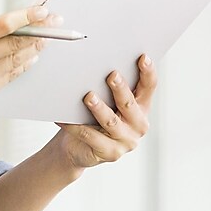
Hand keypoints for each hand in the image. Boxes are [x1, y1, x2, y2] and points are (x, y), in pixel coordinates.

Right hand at [0, 6, 50, 125]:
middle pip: (15, 44)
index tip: (42, 11)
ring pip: (16, 62)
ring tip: (46, 39)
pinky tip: (30, 58)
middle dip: (39, 32)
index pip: (2, 26)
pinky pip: (8, 77)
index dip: (26, 17)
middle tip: (54, 23)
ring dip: (34, 49)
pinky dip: (22, 66)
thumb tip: (6, 28)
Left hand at [54, 55, 155, 169]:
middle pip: (129, 104)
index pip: (148, 88)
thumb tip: (95, 60)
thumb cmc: (92, 115)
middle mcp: (138, 125)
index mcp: (140, 107)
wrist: (78, 147)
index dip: (148, 72)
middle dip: (121, 89)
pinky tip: (62, 117)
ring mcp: (125, 141)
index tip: (143, 57)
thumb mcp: (105, 100)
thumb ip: (107, 86)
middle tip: (112, 75)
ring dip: (100, 108)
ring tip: (88, 96)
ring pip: (111, 122)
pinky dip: (74, 126)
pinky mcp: (110, 153)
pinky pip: (89, 136)